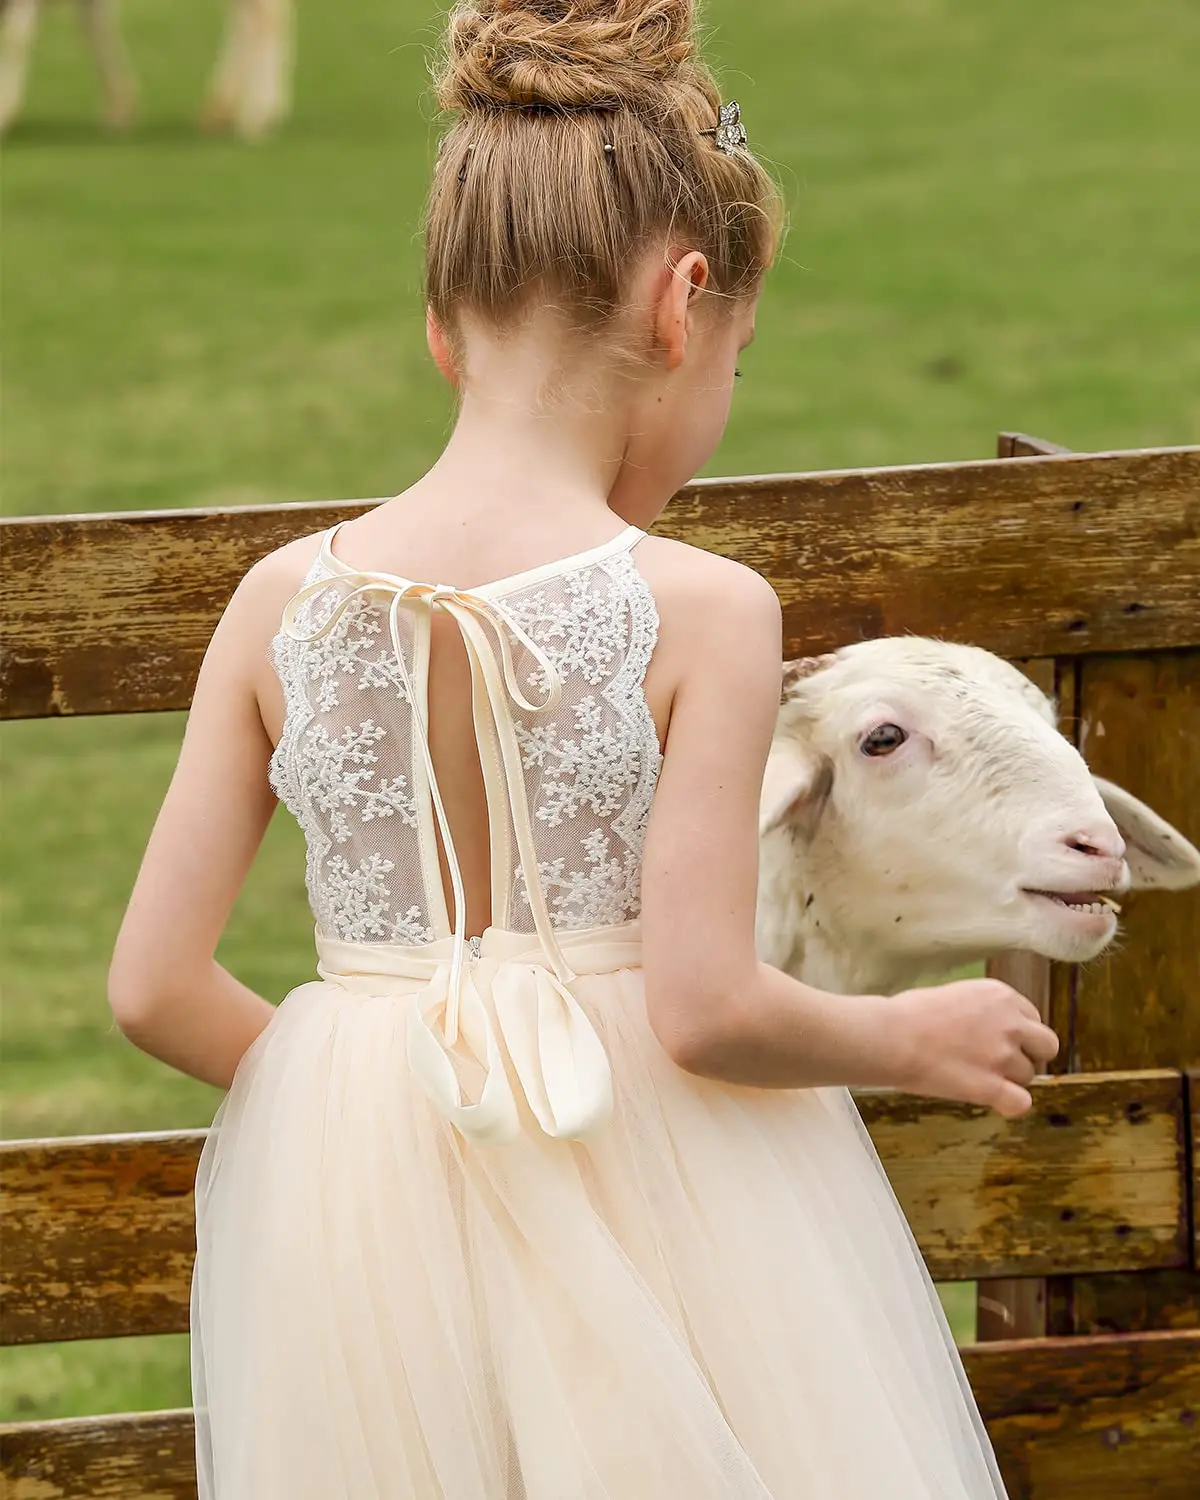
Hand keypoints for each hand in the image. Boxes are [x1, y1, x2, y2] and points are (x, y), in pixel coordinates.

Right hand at [884, 978, 1059, 1118]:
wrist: (891, 1037)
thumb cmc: (909, 1014)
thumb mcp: (955, 995)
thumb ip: (983, 1011)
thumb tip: (988, 1029)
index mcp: (1001, 996)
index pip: (1033, 1019)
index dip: (1019, 1034)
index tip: (999, 1041)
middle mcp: (1010, 1023)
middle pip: (1046, 1046)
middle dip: (1028, 1055)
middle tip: (1000, 1063)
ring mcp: (1003, 1056)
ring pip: (1029, 1076)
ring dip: (1009, 1080)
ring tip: (976, 1077)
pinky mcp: (992, 1086)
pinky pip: (1022, 1103)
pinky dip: (1010, 1105)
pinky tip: (995, 1102)